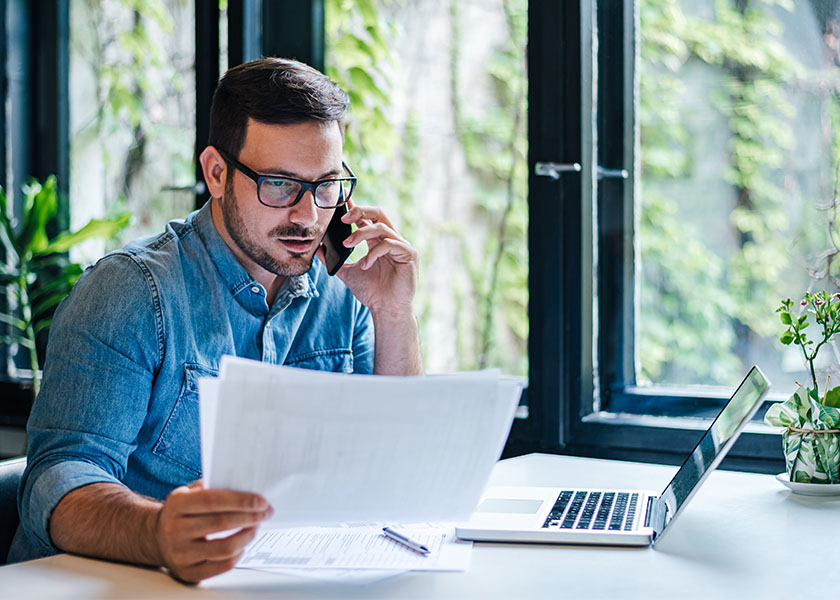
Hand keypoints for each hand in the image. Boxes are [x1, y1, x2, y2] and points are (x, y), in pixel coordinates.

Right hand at [155, 481, 272, 582]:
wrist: (155, 538)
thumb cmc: (180, 512)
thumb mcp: (188, 492)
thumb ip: (213, 486)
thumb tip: (246, 485)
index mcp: (176, 505)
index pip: (213, 501)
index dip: (241, 500)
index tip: (261, 501)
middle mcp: (175, 530)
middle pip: (222, 523)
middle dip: (250, 517)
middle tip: (265, 512)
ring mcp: (180, 554)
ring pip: (225, 548)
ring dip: (247, 536)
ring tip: (255, 527)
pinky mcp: (187, 572)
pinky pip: (221, 566)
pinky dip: (238, 555)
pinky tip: (242, 545)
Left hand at [328, 201, 418, 317]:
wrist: (386, 310)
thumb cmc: (372, 293)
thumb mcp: (348, 273)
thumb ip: (335, 260)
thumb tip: (317, 249)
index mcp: (379, 241)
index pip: (368, 217)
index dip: (356, 208)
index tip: (342, 201)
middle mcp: (392, 240)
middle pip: (379, 212)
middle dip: (360, 210)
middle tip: (344, 217)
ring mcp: (402, 246)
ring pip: (381, 227)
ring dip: (361, 233)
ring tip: (347, 244)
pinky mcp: (409, 254)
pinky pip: (389, 244)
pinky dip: (374, 252)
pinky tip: (365, 264)